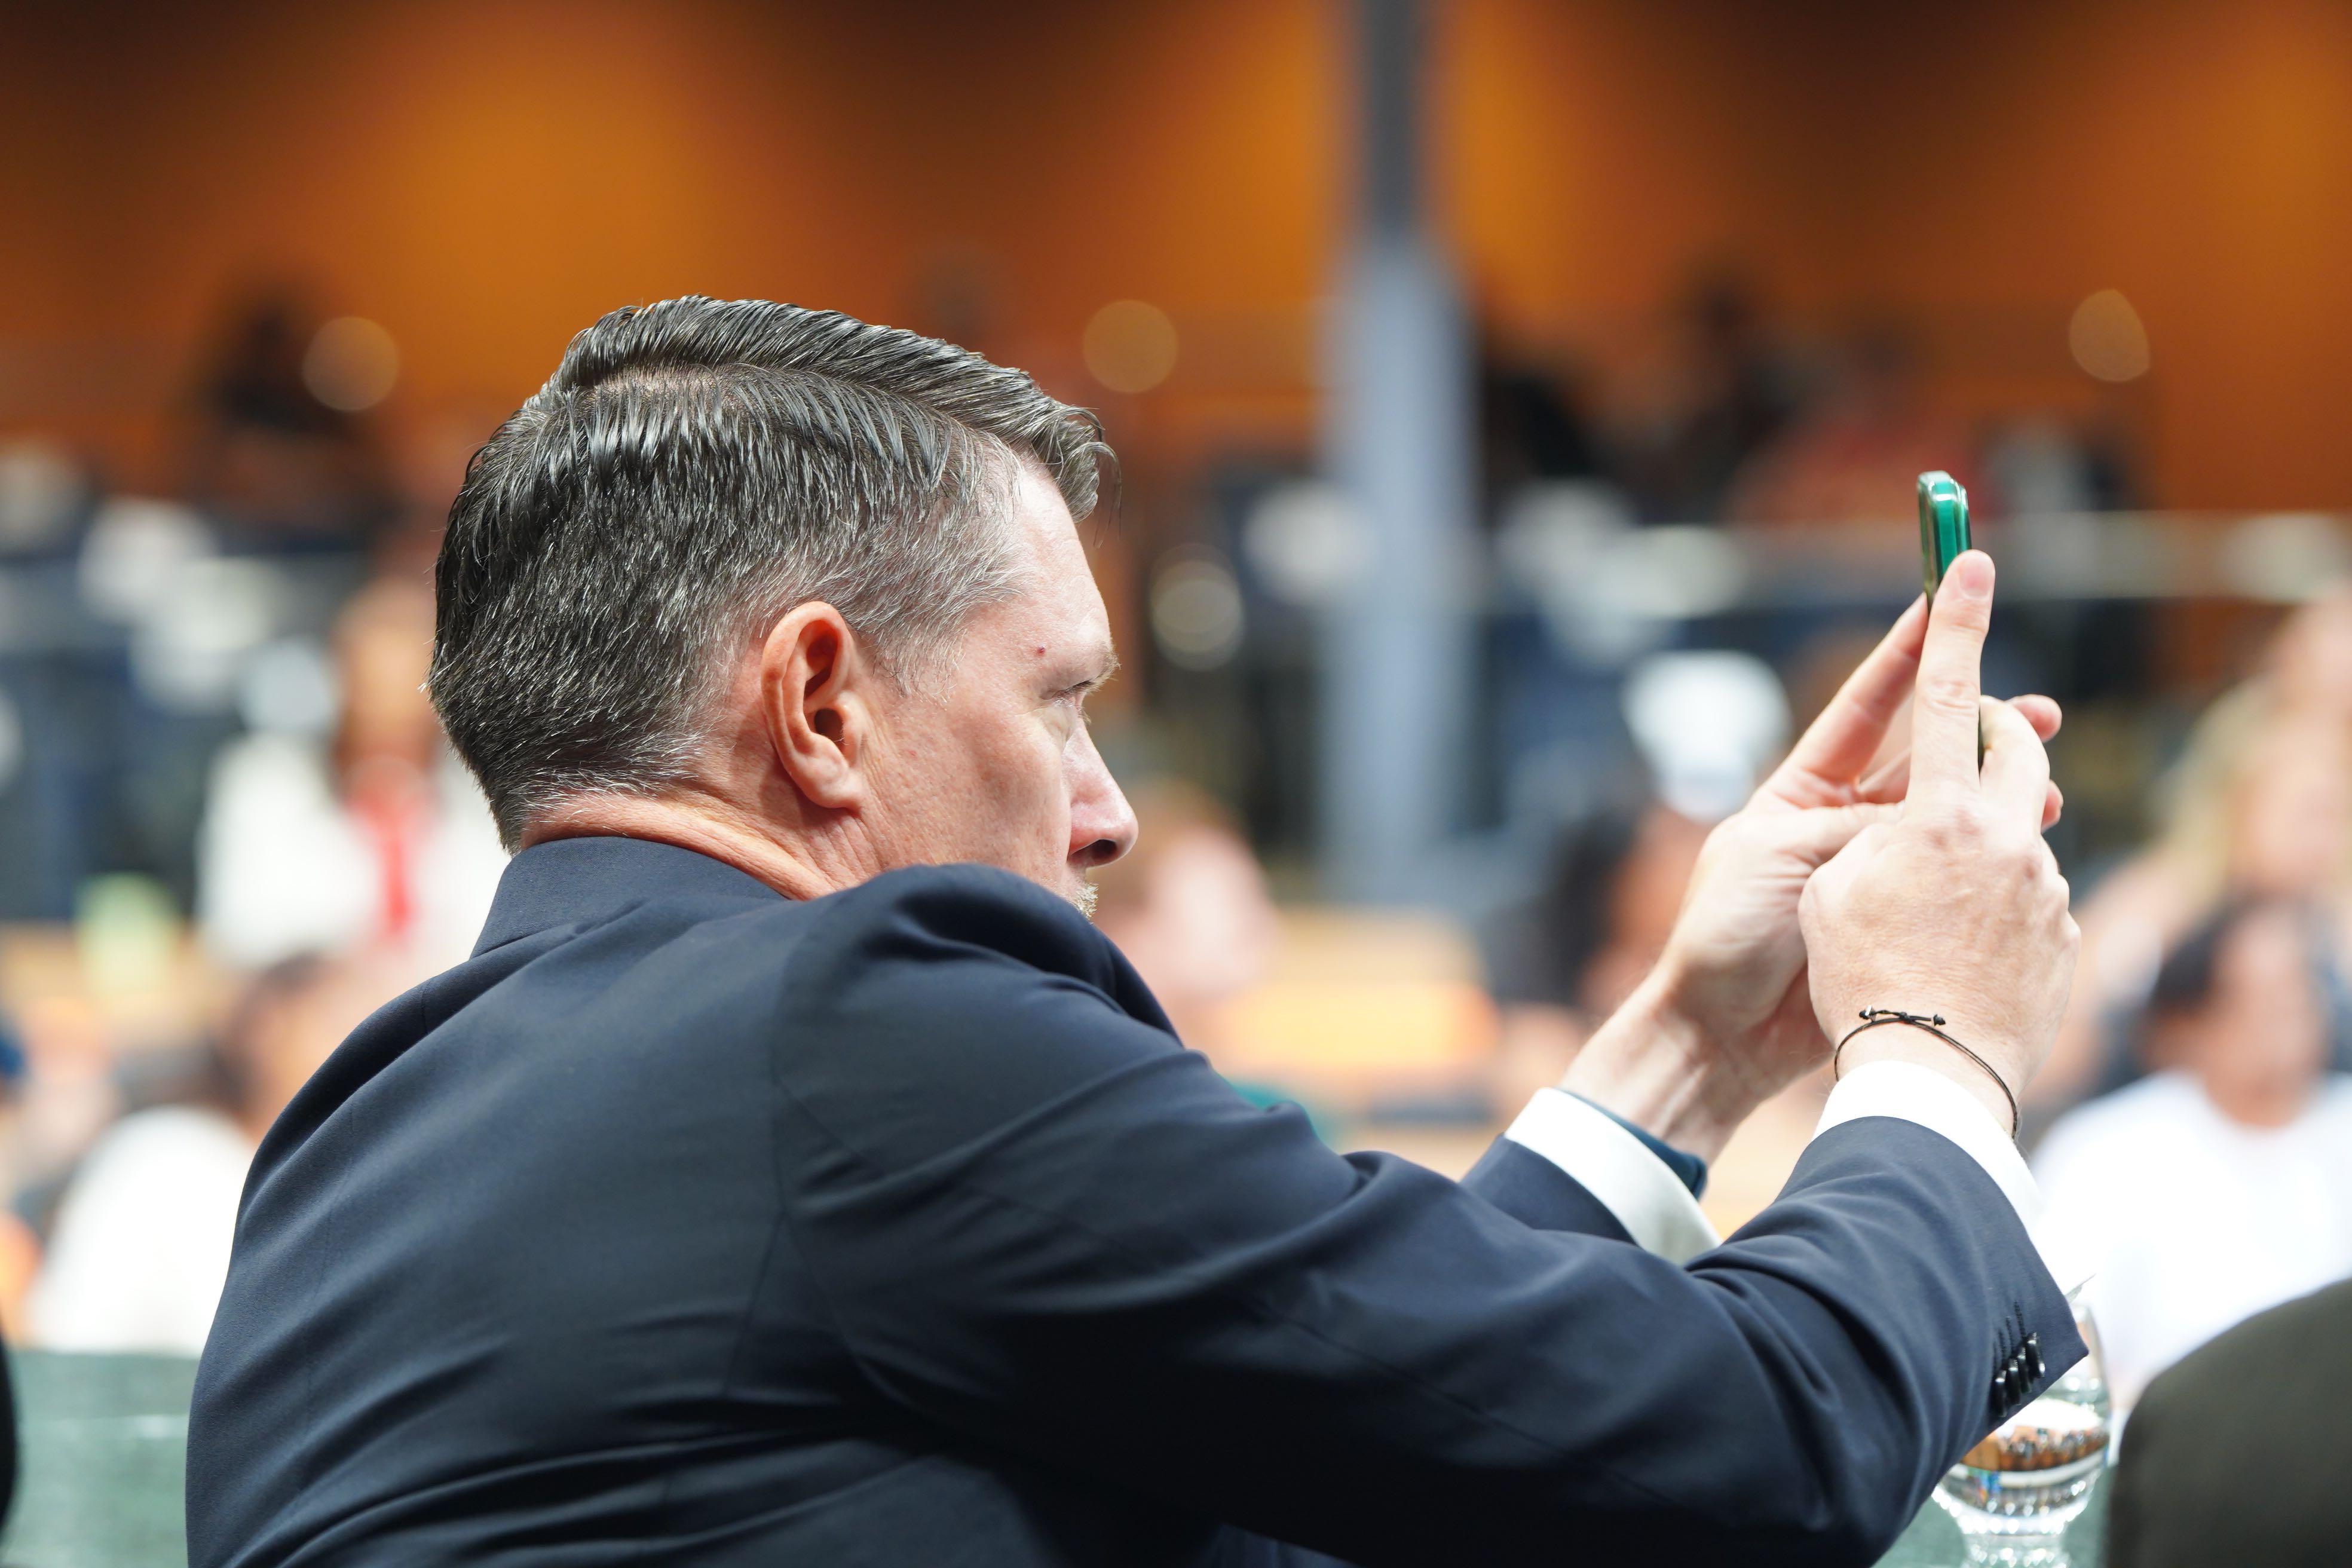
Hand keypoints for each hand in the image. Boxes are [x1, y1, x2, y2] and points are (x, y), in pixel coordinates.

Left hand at [1565, 582, 2061, 1159]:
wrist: (1718, 1032)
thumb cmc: (1728, 936)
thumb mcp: (1786, 859)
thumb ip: (1860, 831)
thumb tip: (1933, 816)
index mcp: (1798, 794)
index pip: (1863, 710)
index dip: (1904, 658)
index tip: (1943, 602)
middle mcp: (1839, 823)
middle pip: (1922, 760)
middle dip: (1979, 731)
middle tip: (2041, 712)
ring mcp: (1871, 870)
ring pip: (1946, 819)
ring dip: (1996, 797)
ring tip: (2050, 787)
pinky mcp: (1893, 920)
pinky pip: (1948, 878)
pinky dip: (1988, 860)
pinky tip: (2027, 848)